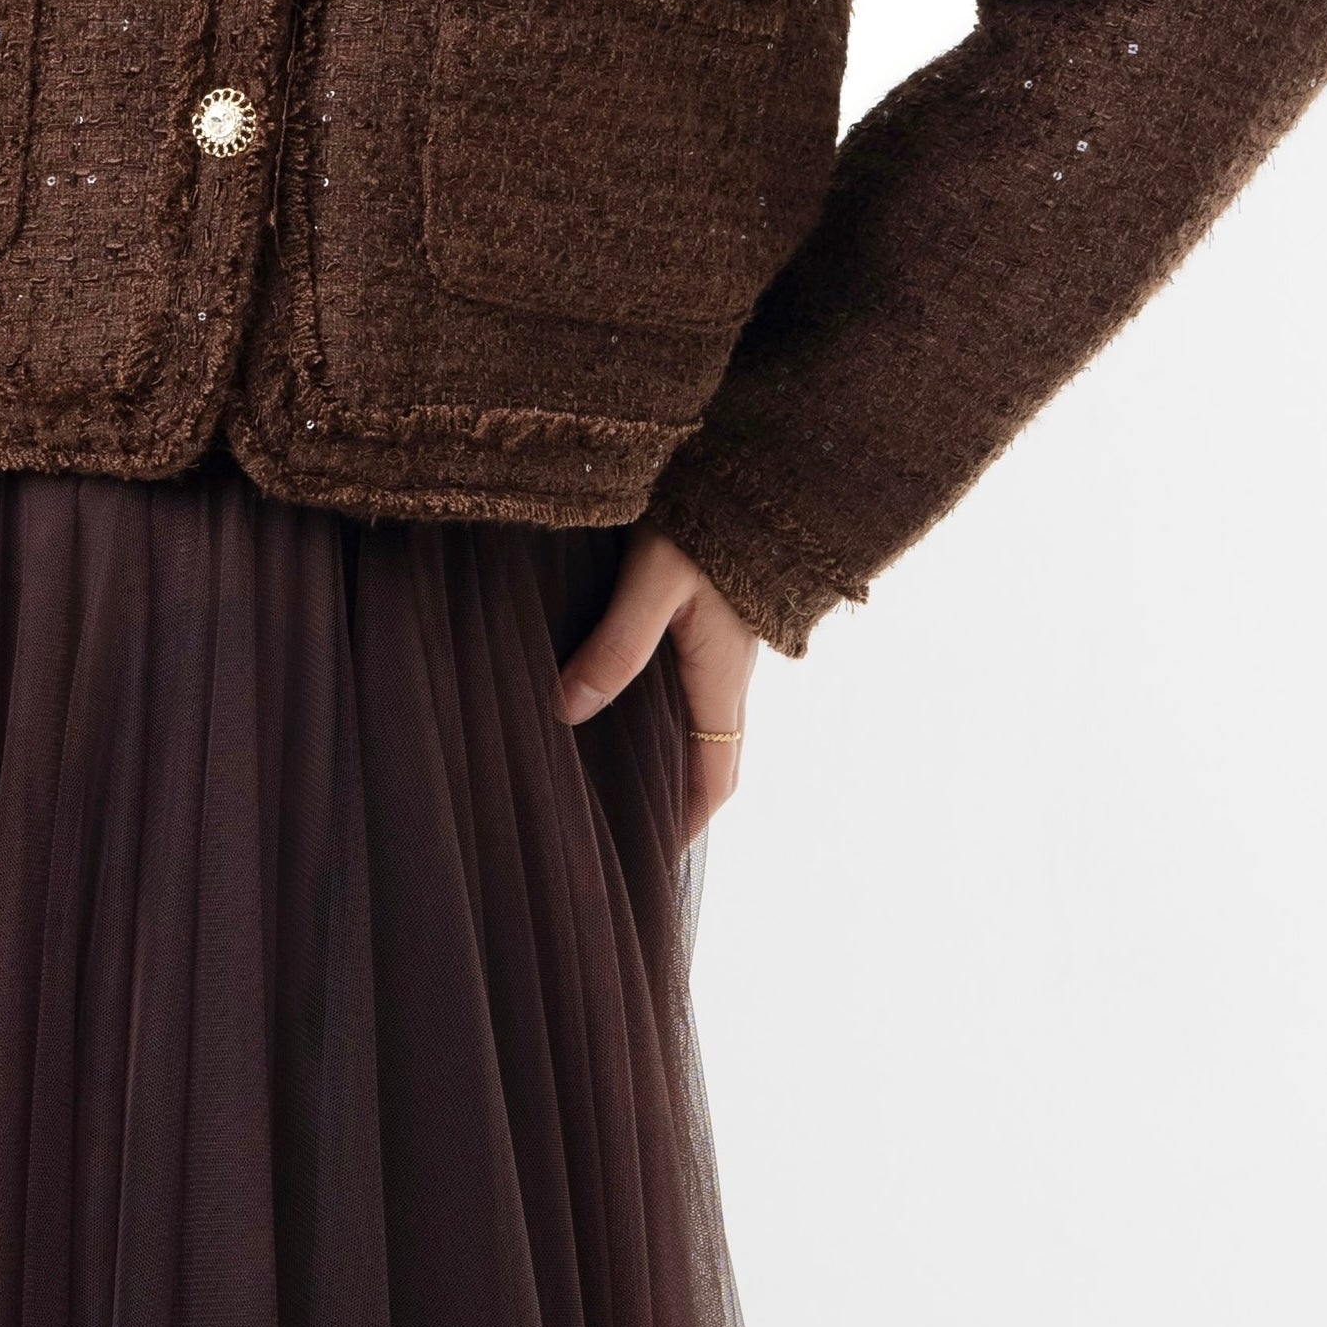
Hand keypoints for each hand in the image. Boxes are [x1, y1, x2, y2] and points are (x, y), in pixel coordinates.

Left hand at [552, 526, 758, 835]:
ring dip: (671, 752)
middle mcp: (733, 670)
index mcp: (723, 677)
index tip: (653, 861)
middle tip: (628, 826)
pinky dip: (669, 710)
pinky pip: (697, 683)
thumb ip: (615, 645)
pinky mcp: (717, 615)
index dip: (686, 822)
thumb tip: (567, 710)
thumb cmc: (709, 520)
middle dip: (676, 797)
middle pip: (711, 755)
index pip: (714, 776)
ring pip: (703, 718)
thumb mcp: (655, 582)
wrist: (759, 465)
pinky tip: (627, 700)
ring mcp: (729, 643)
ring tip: (616, 771)